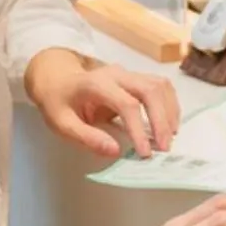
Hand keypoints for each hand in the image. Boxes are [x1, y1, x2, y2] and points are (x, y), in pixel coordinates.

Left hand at [28, 52, 179, 158]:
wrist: (57, 79)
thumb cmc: (59, 102)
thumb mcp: (61, 124)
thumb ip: (87, 138)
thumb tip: (115, 151)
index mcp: (96, 84)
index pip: (126, 103)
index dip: (139, 129)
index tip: (145, 153)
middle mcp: (116, 74)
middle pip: (149, 90)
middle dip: (161, 119)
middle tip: (164, 147)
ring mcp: (128, 73)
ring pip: (159, 85)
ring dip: (169, 111)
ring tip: (169, 138)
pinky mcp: (136, 78)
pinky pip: (160, 86)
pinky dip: (169, 104)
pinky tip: (169, 124)